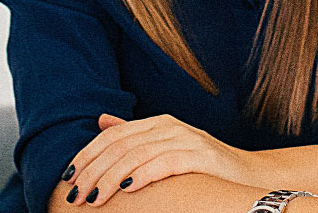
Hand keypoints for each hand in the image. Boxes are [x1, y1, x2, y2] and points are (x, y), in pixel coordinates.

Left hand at [60, 112, 265, 205]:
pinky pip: (167, 161)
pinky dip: (144, 174)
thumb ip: (134, 134)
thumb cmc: (204, 167)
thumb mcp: (166, 147)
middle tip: (75, 194)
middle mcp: (170, 126)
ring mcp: (187, 138)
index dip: (87, 155)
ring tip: (95, 197)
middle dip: (93, 170)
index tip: (68, 177)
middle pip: (121, 144)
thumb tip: (101, 120)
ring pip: (138, 153)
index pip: (113, 135)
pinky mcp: (202, 155)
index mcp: (158, 123)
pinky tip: (129, 188)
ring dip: (112, 176)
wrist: (249, 175)